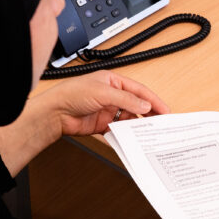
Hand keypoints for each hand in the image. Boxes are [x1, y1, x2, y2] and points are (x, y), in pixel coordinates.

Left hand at [39, 71, 170, 138]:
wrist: (54, 113)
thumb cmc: (71, 94)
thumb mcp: (103, 92)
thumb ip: (126, 99)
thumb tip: (145, 105)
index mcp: (113, 82)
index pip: (139, 90)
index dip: (153, 99)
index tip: (164, 109)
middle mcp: (112, 96)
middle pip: (137, 105)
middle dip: (149, 113)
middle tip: (162, 122)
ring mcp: (108, 111)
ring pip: (130, 118)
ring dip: (139, 124)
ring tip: (150, 131)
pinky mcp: (103, 124)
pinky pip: (120, 129)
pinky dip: (127, 133)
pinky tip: (133, 136)